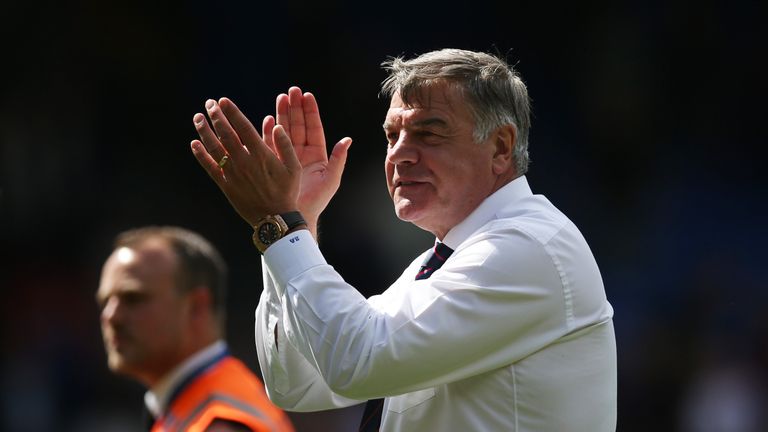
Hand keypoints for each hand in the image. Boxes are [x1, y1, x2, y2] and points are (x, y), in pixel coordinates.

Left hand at [190, 97, 300, 226]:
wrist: (274, 219)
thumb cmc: (287, 192)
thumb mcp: (294, 168)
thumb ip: (285, 145)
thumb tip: (277, 125)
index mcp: (262, 155)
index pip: (243, 128)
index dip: (232, 113)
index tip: (223, 101)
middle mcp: (244, 162)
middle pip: (226, 134)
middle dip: (216, 116)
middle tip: (210, 103)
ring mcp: (233, 174)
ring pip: (214, 148)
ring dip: (204, 131)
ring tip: (198, 117)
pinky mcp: (226, 185)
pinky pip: (210, 167)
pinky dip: (201, 155)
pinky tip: (194, 144)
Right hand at [262, 87, 351, 235]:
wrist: (295, 217)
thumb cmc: (316, 201)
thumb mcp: (331, 179)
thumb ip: (338, 159)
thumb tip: (347, 139)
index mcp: (317, 155)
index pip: (313, 128)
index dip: (310, 112)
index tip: (307, 95)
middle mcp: (301, 153)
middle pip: (298, 125)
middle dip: (295, 108)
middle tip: (292, 90)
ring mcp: (286, 157)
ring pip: (284, 130)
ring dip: (282, 114)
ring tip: (280, 97)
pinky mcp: (273, 162)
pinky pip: (270, 143)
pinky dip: (268, 131)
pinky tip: (267, 119)